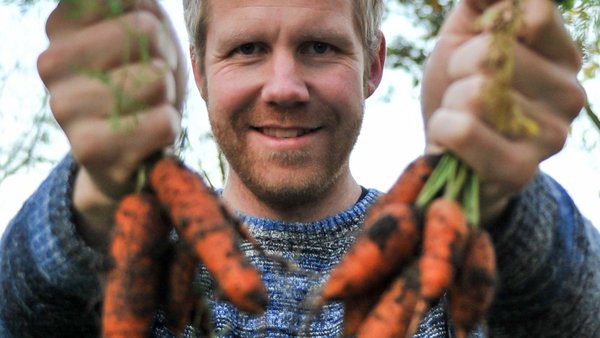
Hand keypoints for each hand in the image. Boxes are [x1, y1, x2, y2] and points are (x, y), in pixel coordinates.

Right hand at [37, 0, 186, 249]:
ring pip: (155, 79)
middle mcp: (51, 63)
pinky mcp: (88, 149)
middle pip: (144, 32)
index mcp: (61, 25)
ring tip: (147, 105)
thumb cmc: (141, 78)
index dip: (153, 24)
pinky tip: (148, 133)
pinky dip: (169, 126)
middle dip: (162, 57)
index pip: (129, 1)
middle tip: (150, 79)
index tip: (141, 45)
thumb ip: (132, 3)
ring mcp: (64, 107)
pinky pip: (163, 122)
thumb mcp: (141, 28)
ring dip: (166, 94)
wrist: (132, 148)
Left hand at [420, 0, 584, 222]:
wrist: (448, 148)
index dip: (483, 30)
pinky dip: (443, 129)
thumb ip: (484, 3)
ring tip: (460, 117)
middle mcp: (569, 94)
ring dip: (450, 104)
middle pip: (494, 56)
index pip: (532, 14)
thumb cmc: (457, 89)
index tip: (475, 49)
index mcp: (561, 56)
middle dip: (458, 71)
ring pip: (475, 94)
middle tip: (462, 92)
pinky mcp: (521, 170)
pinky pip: (462, 130)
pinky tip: (453, 140)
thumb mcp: (465, 36)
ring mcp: (551, 136)